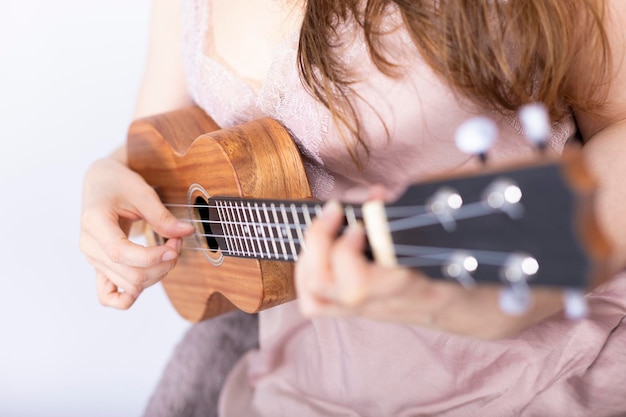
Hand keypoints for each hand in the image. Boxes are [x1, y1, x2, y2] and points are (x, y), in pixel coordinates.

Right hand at [80, 156, 193, 308]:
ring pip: (129, 286)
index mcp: (94, 222)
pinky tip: (148, 279)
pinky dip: (128, 297)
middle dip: (162, 264)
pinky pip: (108, 296)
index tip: (174, 248)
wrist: (101, 183)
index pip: (121, 253)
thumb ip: (162, 215)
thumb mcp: (141, 192)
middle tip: (176, 241)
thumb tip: (186, 232)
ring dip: (157, 273)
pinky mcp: (100, 266)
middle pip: (129, 275)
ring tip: (168, 249)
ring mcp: (93, 259)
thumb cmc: (119, 184)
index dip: (151, 257)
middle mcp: (89, 245)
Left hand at [295, 200, 564, 338]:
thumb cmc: (472, 263)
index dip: (345, 251)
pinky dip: (309, 272)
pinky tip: (324, 246)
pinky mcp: (361, 310)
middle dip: (318, 244)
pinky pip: (317, 302)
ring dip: (309, 257)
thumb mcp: (458, 230)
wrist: (480, 306)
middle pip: (326, 290)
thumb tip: (378, 198)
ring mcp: (370, 311)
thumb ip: (421, 211)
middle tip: (335, 212)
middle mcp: (386, 305)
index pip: (358, 286)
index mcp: (414, 289)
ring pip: (315, 301)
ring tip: (327, 226)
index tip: (359, 220)